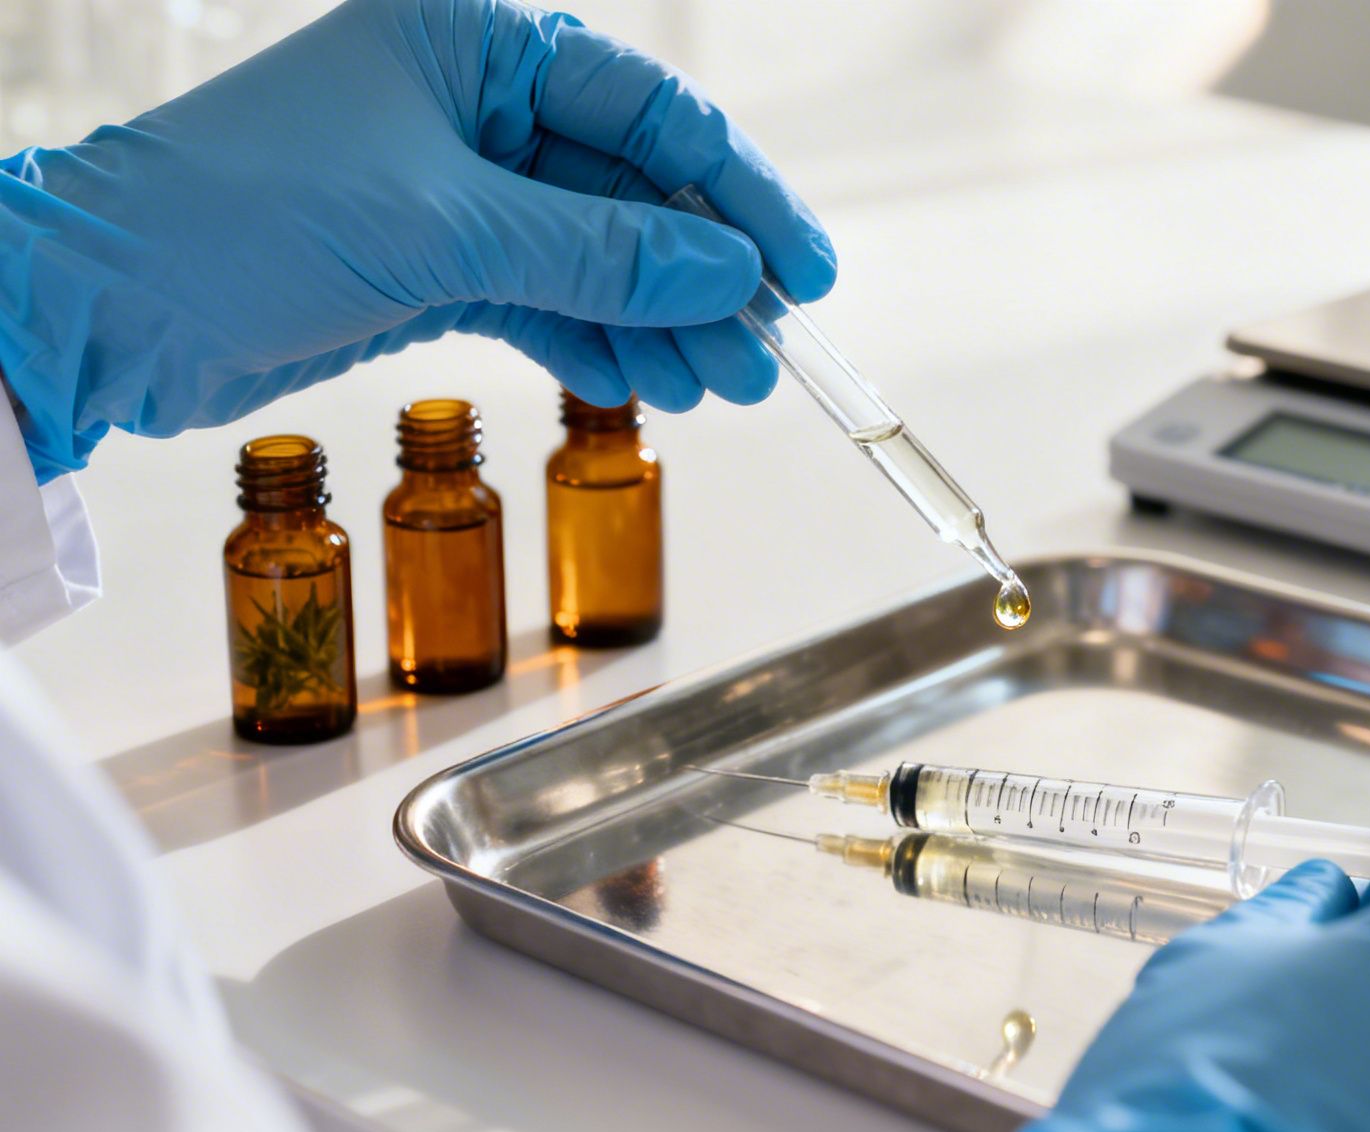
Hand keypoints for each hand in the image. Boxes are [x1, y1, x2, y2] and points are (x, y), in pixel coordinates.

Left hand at [0, 0, 834, 480]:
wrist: (103, 309)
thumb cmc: (242, 218)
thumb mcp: (442, 228)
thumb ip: (598, 251)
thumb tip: (729, 273)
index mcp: (472, 39)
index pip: (646, 107)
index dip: (734, 191)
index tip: (799, 270)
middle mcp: (472, 102)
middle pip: (631, 187)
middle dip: (701, 274)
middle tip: (765, 352)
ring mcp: (456, 185)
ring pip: (595, 253)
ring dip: (660, 322)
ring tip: (720, 388)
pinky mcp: (434, 261)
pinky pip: (545, 296)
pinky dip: (596, 341)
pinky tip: (647, 383)